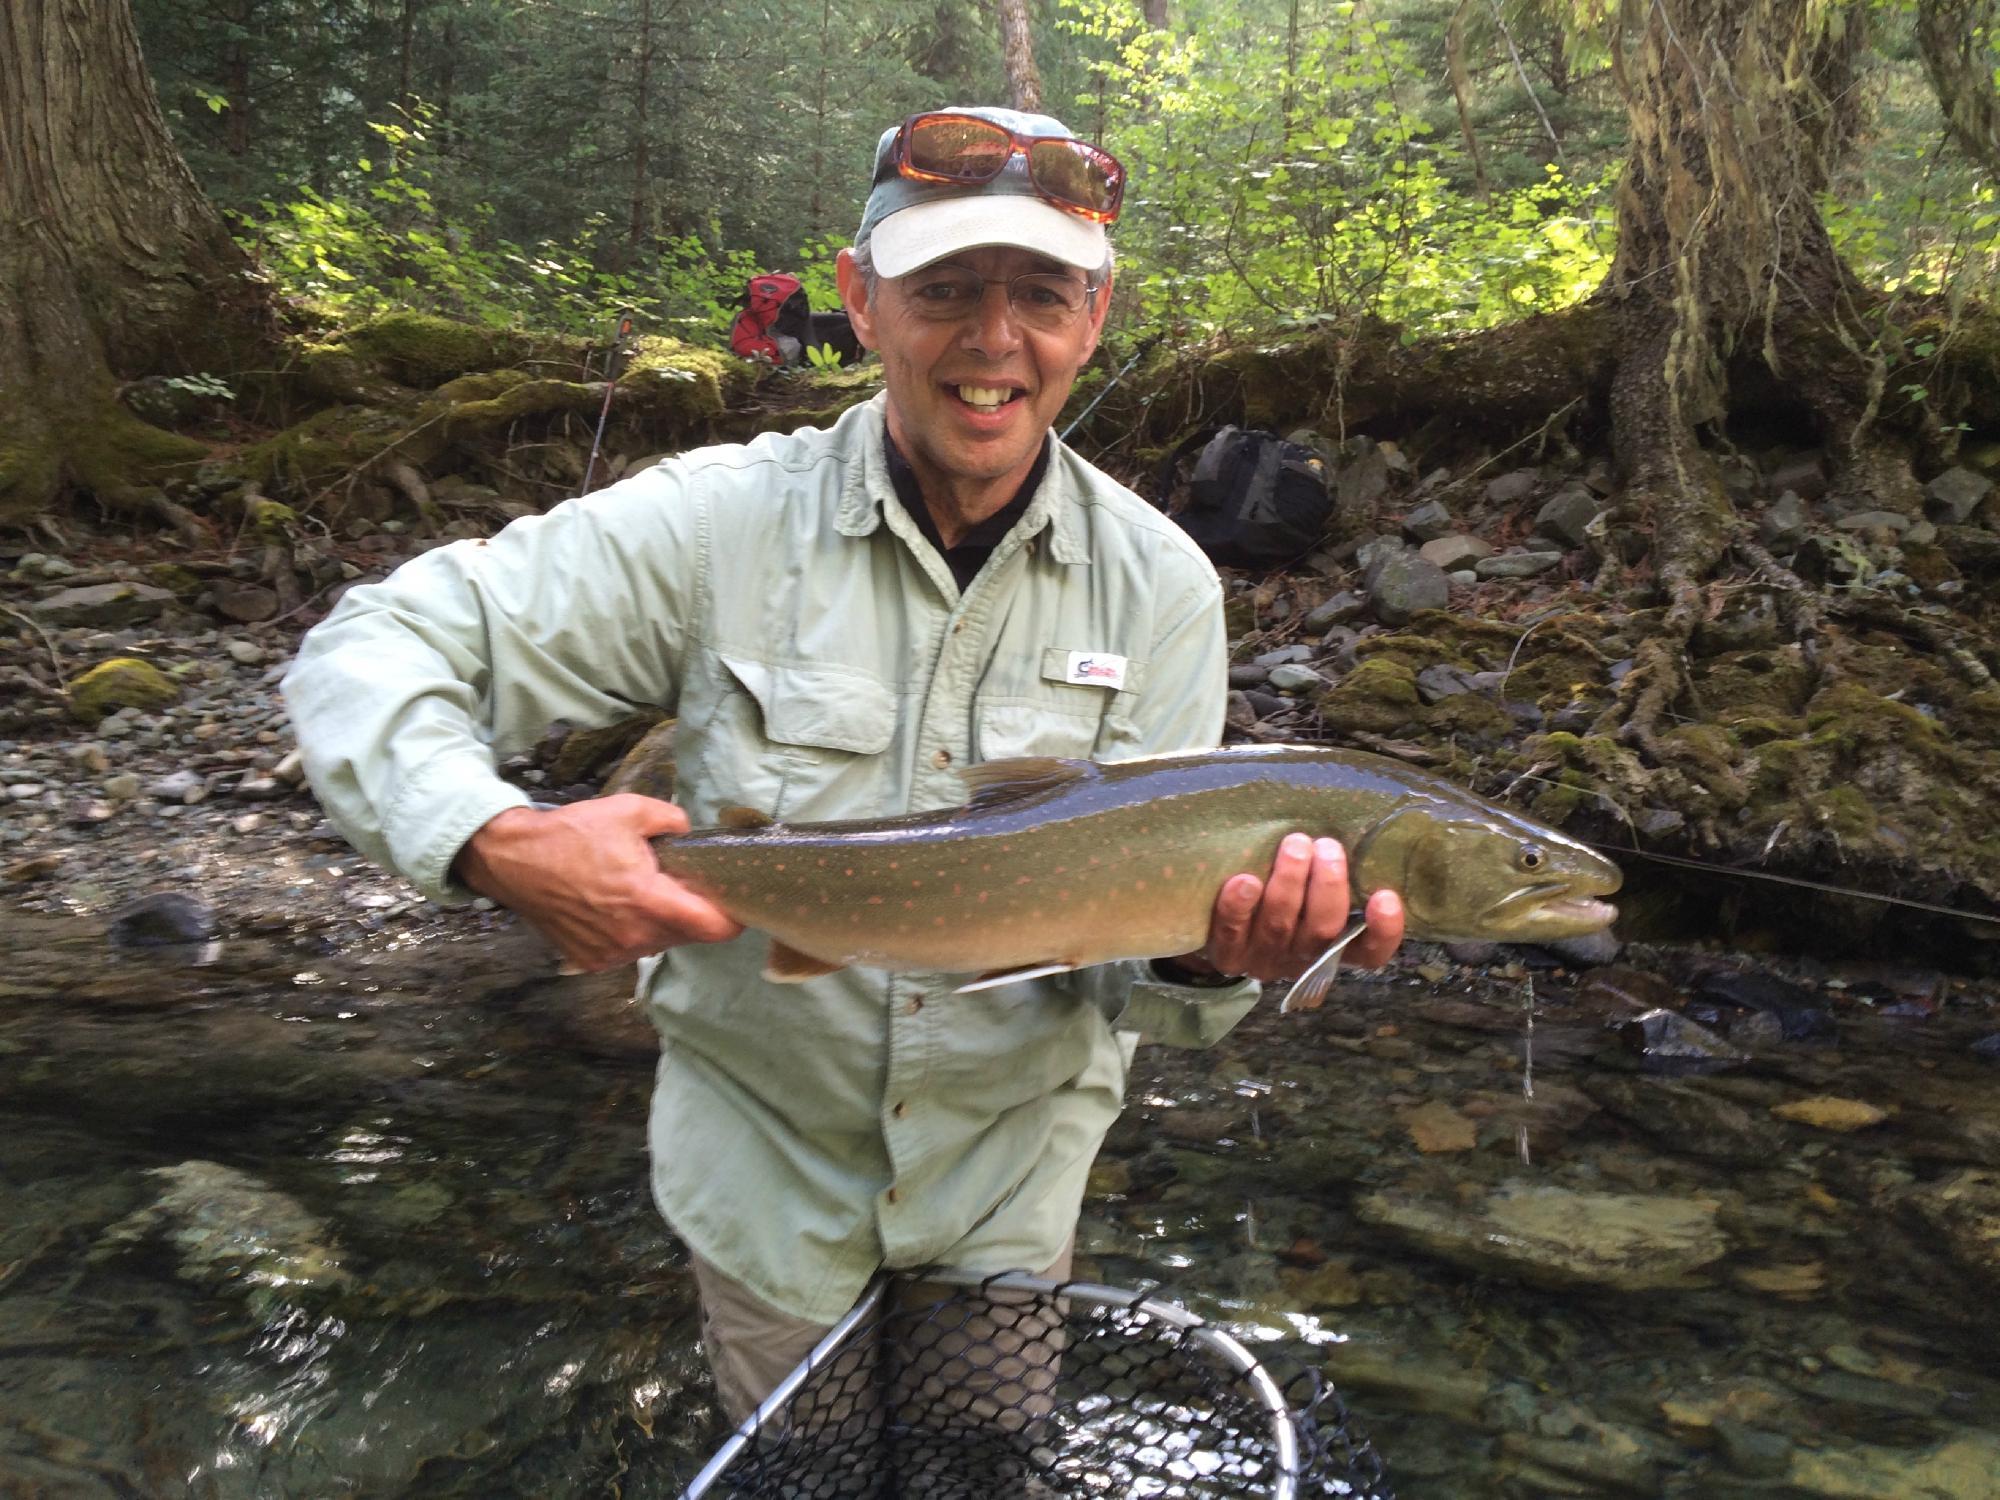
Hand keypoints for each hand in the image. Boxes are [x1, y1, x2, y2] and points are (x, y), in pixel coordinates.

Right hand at [455, 794, 742, 972]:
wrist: (513, 860)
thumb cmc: (572, 834)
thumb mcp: (631, 810)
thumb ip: (673, 821)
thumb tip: (689, 834)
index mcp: (647, 900)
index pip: (712, 927)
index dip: (732, 918)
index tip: (737, 904)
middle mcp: (632, 936)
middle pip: (687, 935)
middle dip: (693, 912)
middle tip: (681, 884)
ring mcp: (610, 954)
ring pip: (659, 943)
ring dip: (661, 923)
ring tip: (642, 891)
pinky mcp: (592, 961)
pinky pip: (630, 950)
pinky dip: (632, 932)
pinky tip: (616, 907)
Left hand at [1173, 833, 1404, 1004]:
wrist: (1217, 925)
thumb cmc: (1280, 893)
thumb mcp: (1311, 890)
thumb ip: (1327, 871)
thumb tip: (1345, 822)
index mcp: (1334, 948)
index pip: (1370, 952)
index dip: (1384, 931)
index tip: (1386, 897)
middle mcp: (1302, 959)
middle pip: (1323, 931)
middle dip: (1328, 886)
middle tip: (1328, 847)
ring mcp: (1263, 960)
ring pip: (1280, 927)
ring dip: (1288, 884)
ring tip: (1294, 844)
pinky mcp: (1227, 956)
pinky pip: (1232, 934)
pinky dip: (1239, 908)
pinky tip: (1245, 880)